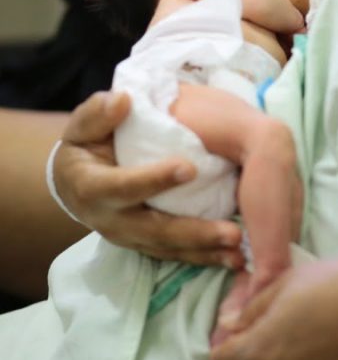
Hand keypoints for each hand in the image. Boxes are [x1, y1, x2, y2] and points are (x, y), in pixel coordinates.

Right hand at [54, 91, 244, 267]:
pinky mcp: (147, 246)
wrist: (76, 183)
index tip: (189, 168)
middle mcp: (112, 220)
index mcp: (93, 188)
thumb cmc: (87, 147)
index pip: (123, 186)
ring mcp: (131, 237)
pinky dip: (206, 258)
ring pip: (170, 248)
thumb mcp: (83, 127)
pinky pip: (178, 255)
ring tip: (240, 252)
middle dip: (194, 232)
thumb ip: (98, 114)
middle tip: (231, 232)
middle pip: (155, 230)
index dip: (154, 179)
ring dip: (207, 251)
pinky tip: (235, 259)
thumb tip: (123, 100)